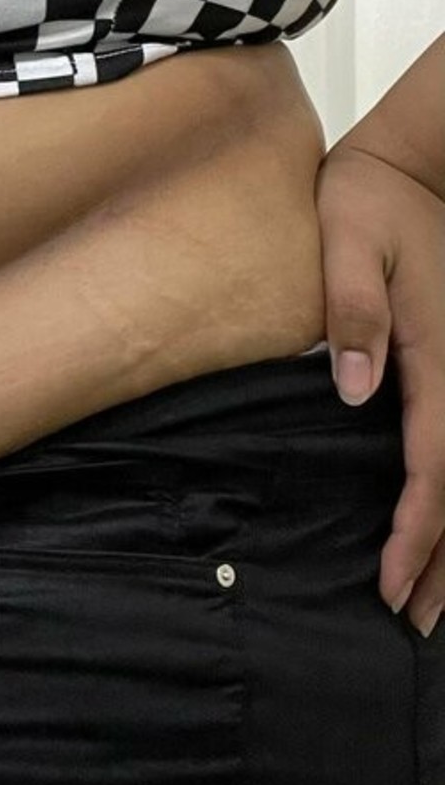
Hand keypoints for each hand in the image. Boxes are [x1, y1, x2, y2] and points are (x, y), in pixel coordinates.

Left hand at [314, 143, 444, 636]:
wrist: (415, 160)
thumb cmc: (371, 196)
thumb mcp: (348, 237)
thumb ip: (352, 309)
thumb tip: (355, 389)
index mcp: (440, 355)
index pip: (433, 465)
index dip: (415, 532)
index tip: (389, 584)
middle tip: (413, 623)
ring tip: (436, 604)